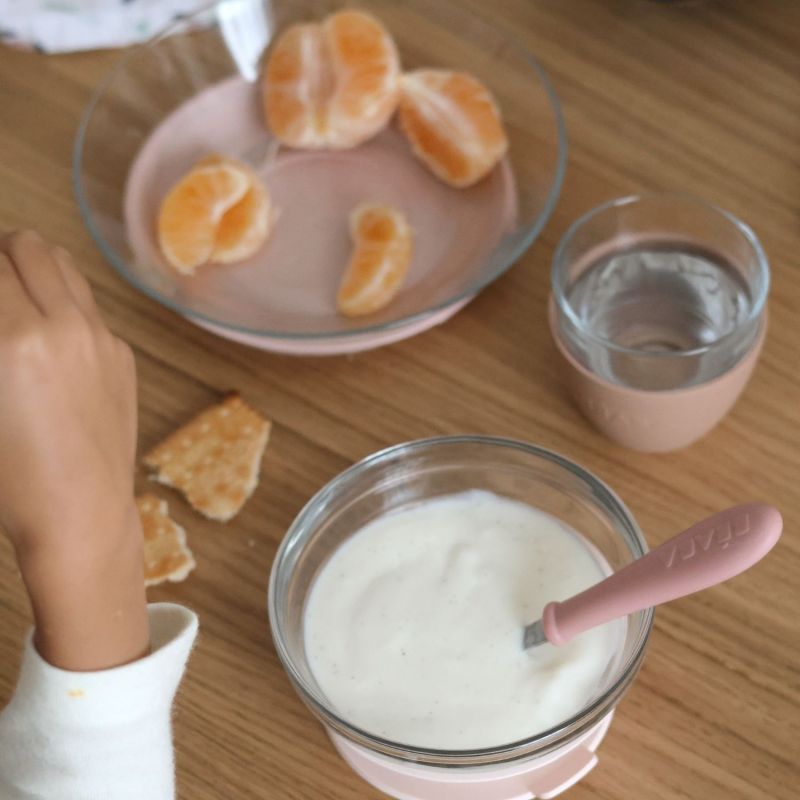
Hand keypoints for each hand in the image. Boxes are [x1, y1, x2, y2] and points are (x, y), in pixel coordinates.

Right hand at [0, 231, 148, 669]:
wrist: (79, 513)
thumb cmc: (8, 476)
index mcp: (14, 341)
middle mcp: (65, 328)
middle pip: (24, 245)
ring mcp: (103, 339)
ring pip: (63, 263)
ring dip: (30, 266)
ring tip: (10, 297)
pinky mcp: (123, 354)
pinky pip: (87, 303)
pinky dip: (61, 302)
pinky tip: (47, 339)